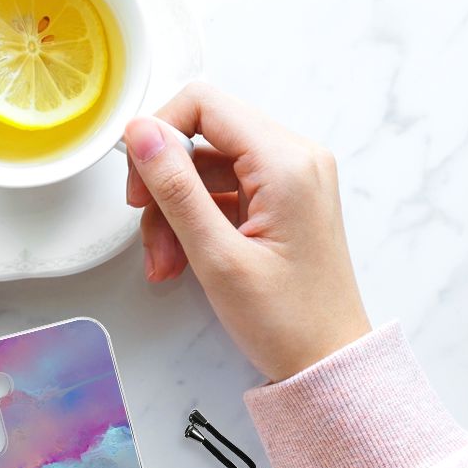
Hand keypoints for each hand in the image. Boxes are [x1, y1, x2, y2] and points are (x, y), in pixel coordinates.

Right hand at [124, 83, 369, 381]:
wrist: (329, 363)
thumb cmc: (287, 321)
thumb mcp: (217, 256)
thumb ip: (176, 188)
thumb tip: (140, 132)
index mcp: (286, 162)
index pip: (204, 104)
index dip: (159, 134)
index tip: (138, 183)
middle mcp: (295, 158)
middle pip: (203, 137)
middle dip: (165, 185)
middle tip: (148, 234)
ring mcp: (291, 179)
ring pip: (207, 168)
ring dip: (175, 212)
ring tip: (166, 264)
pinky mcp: (283, 201)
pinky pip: (224, 192)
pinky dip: (196, 222)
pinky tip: (183, 261)